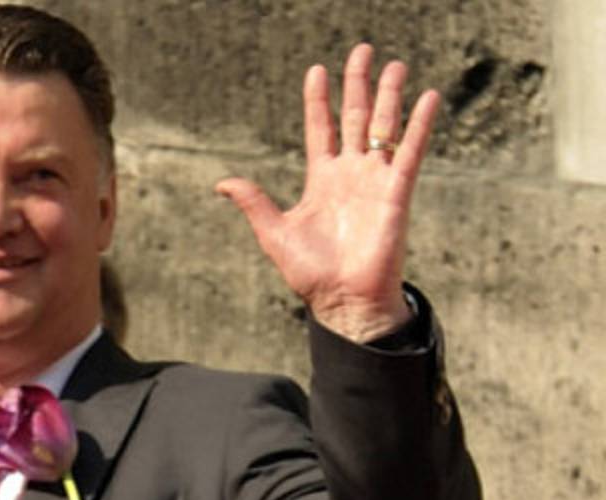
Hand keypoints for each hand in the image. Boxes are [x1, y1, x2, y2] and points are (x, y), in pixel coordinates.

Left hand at [216, 43, 438, 341]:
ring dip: (390, 96)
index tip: (318, 69)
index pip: (321, 128)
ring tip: (395, 64)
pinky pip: (410, 152)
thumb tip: (220, 183)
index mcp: (321, 179)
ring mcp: (375, 180)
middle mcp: (350, 173)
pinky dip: (419, 125)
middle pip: (356, 118)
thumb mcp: (273, 231)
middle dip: (358, 85)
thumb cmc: (310, 272)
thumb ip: (253, 202)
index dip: (319, 100)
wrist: (342, 299)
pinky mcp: (397, 193)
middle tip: (362, 50)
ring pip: (384, 127)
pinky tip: (428, 98)